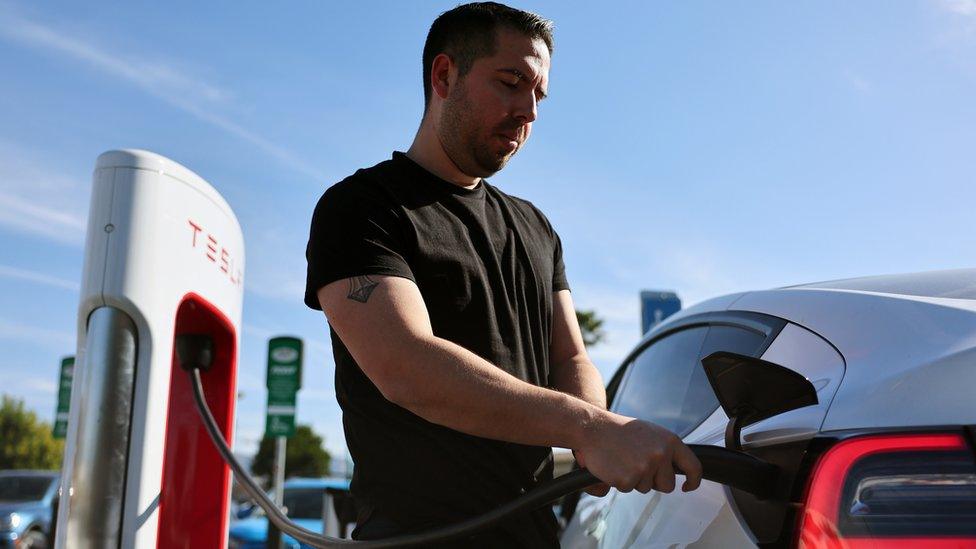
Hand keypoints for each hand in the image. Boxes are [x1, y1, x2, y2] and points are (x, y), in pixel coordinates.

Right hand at [574, 413, 702, 494]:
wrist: (593, 428)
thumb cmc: (619, 430)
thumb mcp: (650, 433)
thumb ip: (666, 449)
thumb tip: (678, 468)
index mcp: (669, 441)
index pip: (694, 466)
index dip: (693, 480)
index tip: (688, 486)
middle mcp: (661, 454)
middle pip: (668, 485)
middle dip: (655, 482)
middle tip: (638, 465)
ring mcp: (645, 467)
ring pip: (646, 488)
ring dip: (635, 480)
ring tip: (623, 460)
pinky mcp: (628, 479)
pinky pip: (628, 489)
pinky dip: (620, 481)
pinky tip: (614, 465)